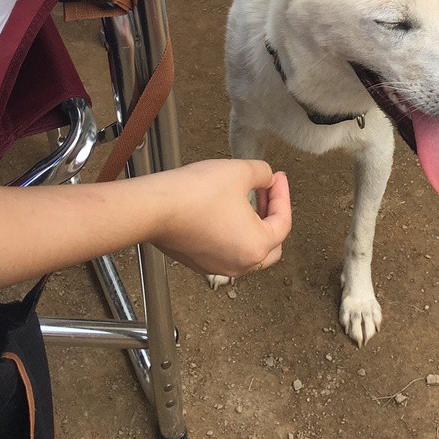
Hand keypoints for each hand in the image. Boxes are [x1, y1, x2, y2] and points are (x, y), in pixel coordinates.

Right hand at [152, 160, 291, 276]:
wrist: (155, 208)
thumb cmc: (195, 194)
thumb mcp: (239, 171)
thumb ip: (262, 173)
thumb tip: (266, 177)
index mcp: (256, 246)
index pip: (283, 222)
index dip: (283, 194)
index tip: (278, 178)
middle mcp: (239, 264)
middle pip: (271, 245)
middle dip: (272, 216)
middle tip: (266, 192)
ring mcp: (218, 267)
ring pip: (248, 250)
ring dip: (253, 226)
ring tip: (247, 199)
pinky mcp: (199, 262)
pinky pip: (227, 251)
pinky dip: (233, 234)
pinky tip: (226, 211)